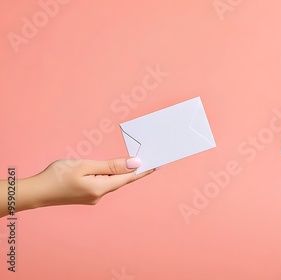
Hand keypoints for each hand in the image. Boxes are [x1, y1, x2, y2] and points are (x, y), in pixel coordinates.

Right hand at [0, 158, 154, 216]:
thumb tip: (135, 164)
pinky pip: (102, 183)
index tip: (158, 164)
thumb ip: (111, 165)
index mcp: (102, 188)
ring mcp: (93, 198)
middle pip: (121, 180)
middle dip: (133, 169)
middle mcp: (100, 196)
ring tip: (128, 160)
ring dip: (119, 172)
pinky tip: (106, 169)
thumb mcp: (85, 166)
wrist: (35, 192)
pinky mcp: (86, 196)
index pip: (130, 178)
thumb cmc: (57, 176)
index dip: (145, 170)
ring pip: (111, 181)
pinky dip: (107, 175)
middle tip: (147, 156)